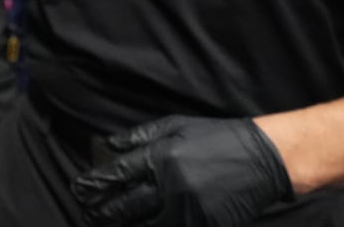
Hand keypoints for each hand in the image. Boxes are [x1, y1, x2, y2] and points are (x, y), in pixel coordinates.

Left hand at [72, 116, 291, 226]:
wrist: (264, 159)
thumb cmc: (218, 138)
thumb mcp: (177, 126)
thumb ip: (140, 137)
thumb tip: (110, 146)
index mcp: (163, 156)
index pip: (119, 174)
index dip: (96, 183)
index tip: (79, 189)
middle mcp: (173, 185)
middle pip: (127, 205)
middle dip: (103, 212)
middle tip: (87, 214)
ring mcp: (190, 209)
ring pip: (147, 226)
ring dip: (125, 226)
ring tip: (106, 225)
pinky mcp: (206, 225)